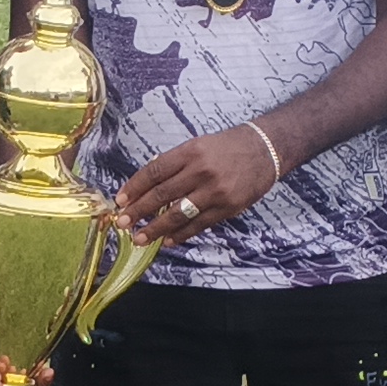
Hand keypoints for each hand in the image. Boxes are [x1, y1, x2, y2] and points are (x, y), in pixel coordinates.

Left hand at [116, 127, 281, 244]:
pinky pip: (199, 225)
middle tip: (122, 223)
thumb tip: (147, 185)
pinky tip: (167, 240)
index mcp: (190, 152)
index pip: (154, 172)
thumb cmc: (228, 147)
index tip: (120, 201)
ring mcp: (215, 191)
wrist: (266, 149)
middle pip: (162, 194)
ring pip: (178, 214)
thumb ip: (175, 164)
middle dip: (138, 211)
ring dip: (155, 228)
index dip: (134, 188)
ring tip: (139, 238)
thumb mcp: (198, 145)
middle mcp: (201, 171)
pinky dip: (181, 234)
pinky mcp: (227, 207)